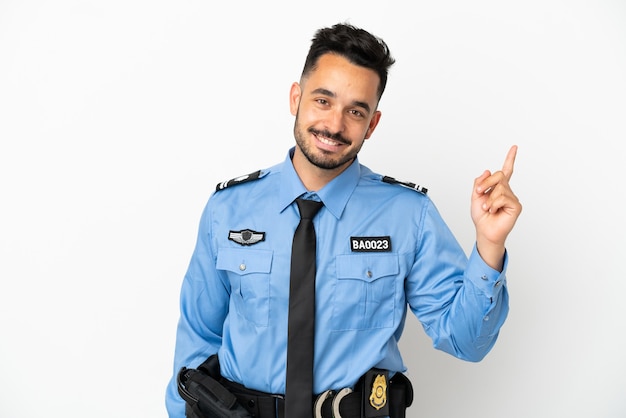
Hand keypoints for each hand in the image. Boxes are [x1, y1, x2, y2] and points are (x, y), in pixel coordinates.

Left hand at [471, 145, 521, 269]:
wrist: (484, 231)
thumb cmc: (481, 216)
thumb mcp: (475, 196)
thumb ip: (479, 182)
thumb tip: (488, 170)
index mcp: (498, 187)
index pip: (506, 170)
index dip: (510, 158)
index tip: (515, 147)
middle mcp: (507, 191)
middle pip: (499, 175)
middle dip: (486, 182)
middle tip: (478, 192)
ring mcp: (512, 198)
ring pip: (500, 187)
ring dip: (488, 198)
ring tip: (486, 208)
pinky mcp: (516, 206)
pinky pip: (503, 197)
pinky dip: (494, 204)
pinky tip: (493, 211)